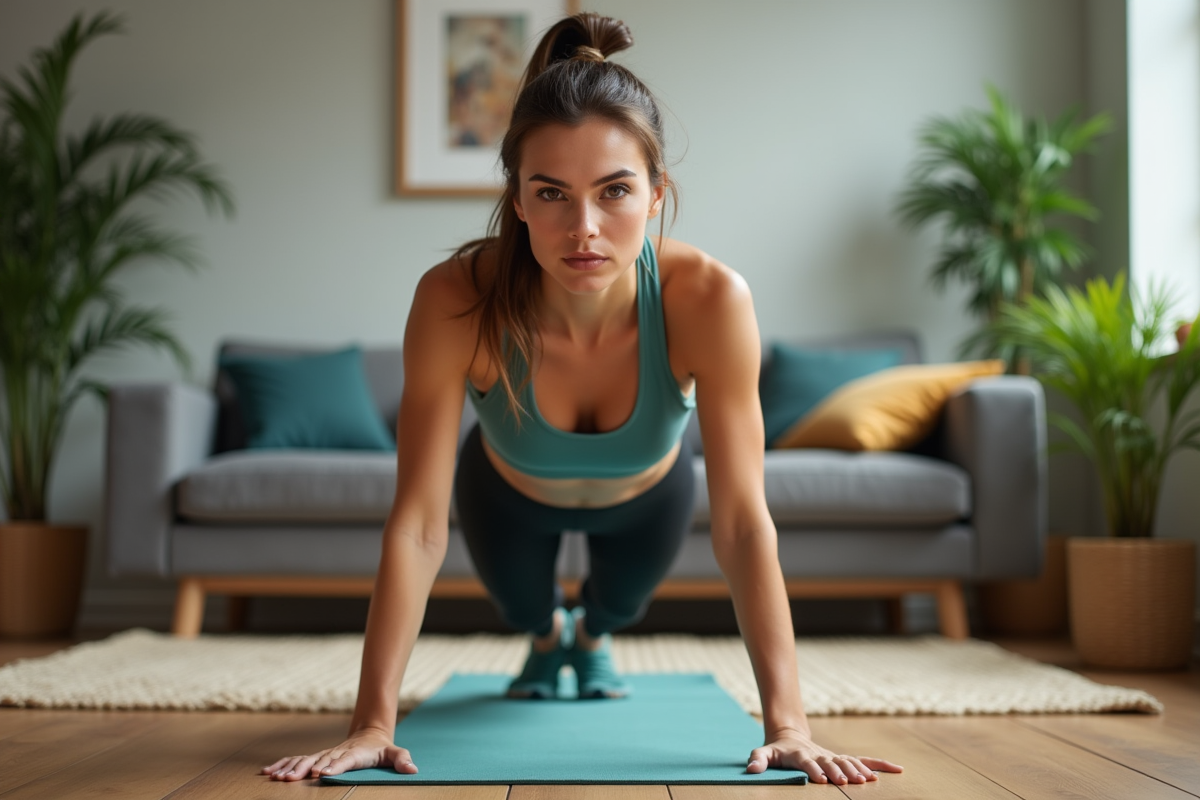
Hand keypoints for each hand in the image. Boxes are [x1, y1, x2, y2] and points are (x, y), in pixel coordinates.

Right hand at [261, 729, 417, 780]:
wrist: (370, 735)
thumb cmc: (381, 749)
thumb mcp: (395, 753)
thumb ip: (402, 760)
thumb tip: (413, 769)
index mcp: (354, 754)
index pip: (343, 760)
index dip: (333, 766)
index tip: (322, 773)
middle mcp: (336, 753)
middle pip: (318, 760)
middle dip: (304, 769)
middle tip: (291, 779)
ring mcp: (325, 754)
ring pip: (304, 760)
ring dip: (290, 768)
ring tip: (276, 777)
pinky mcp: (317, 757)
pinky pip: (297, 760)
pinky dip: (283, 764)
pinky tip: (269, 772)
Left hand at [746, 729, 902, 785]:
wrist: (789, 736)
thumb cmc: (776, 750)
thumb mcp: (763, 753)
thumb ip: (757, 759)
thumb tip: (750, 768)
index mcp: (800, 754)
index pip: (807, 762)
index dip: (813, 770)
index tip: (821, 779)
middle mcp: (819, 754)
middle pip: (830, 762)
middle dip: (839, 771)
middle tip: (847, 781)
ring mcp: (832, 756)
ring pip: (848, 762)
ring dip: (858, 770)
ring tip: (869, 780)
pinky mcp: (842, 759)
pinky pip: (863, 760)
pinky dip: (879, 764)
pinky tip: (897, 769)